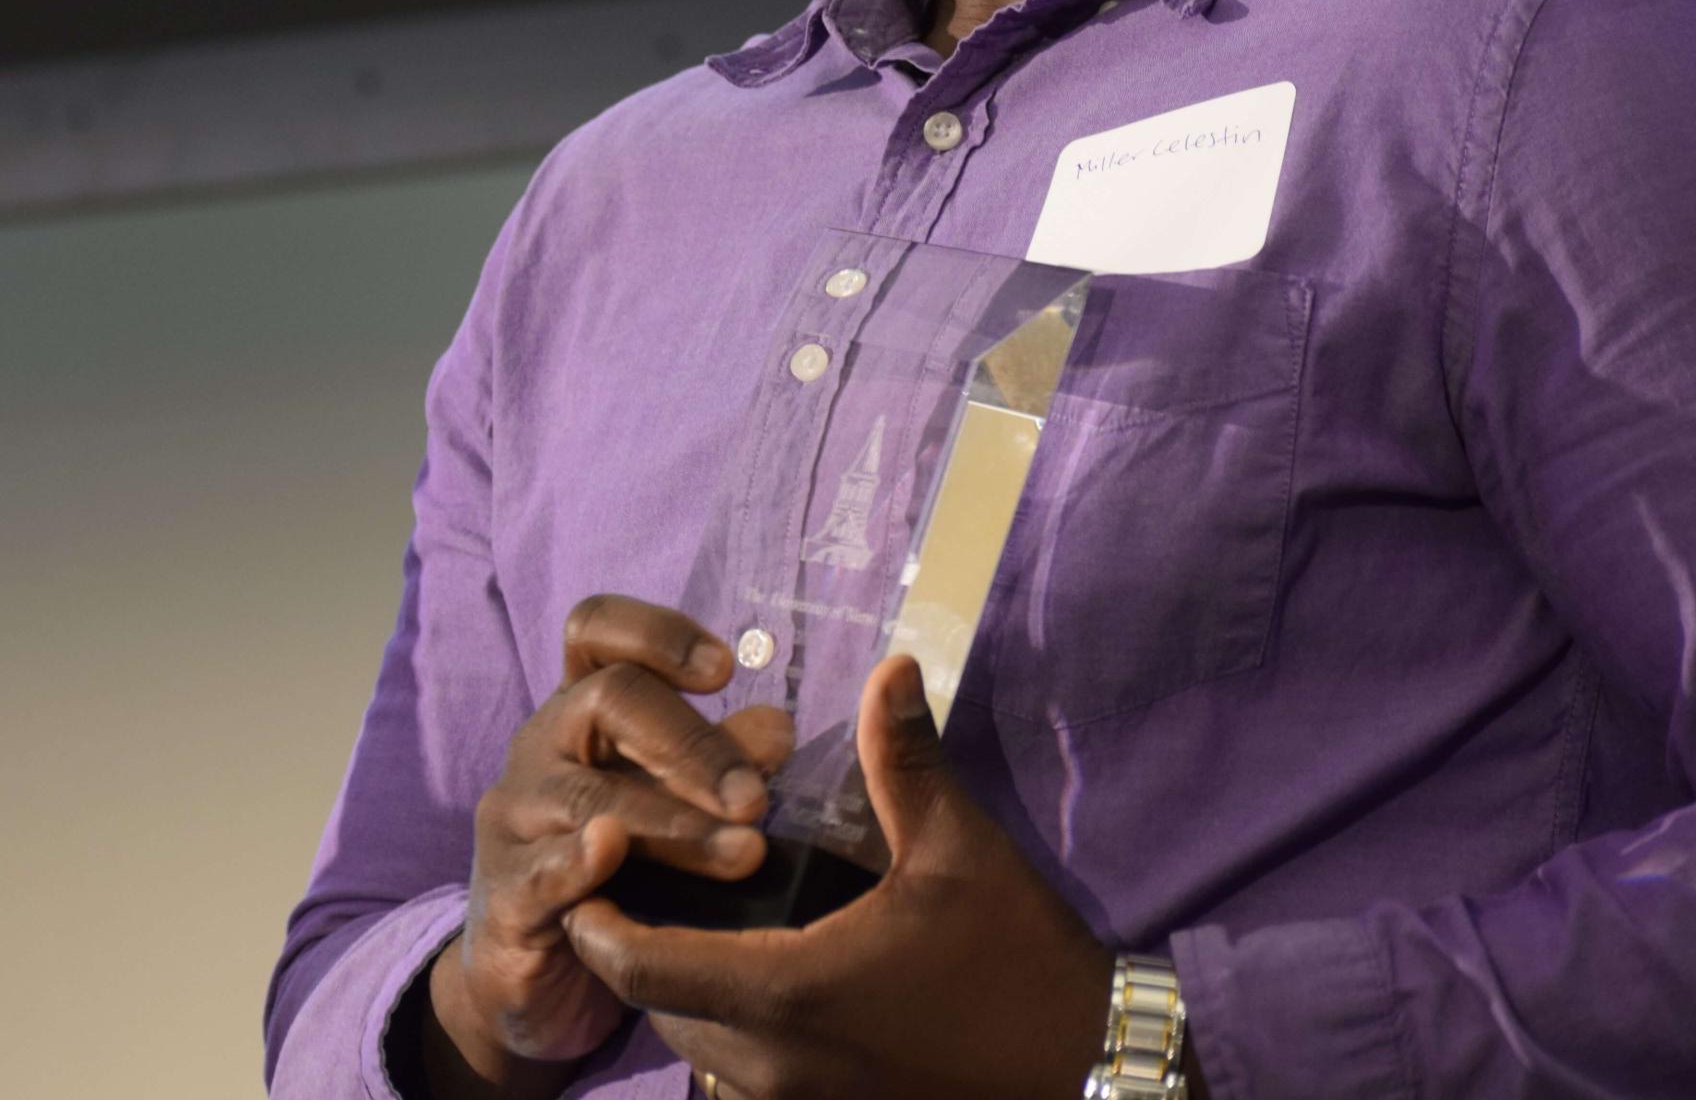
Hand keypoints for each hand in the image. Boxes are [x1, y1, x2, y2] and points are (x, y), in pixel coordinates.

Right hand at [426, 595, 793, 1090]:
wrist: (542, 975)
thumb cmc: (622, 864)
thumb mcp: (670, 798)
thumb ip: (717, 759)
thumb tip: (776, 730)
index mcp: (581, 706)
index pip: (597, 629)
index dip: (659, 634)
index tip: (725, 670)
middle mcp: (541, 745)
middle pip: (607, 699)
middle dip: (693, 743)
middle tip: (756, 798)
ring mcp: (514, 819)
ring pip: (589, 797)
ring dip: (673, 821)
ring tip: (744, 853)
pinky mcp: (504, 898)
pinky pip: (540, 871)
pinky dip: (578, 860)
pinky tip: (612, 855)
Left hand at [561, 656, 1113, 1099]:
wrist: (1078, 1070)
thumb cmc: (1014, 956)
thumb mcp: (958, 848)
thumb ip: (904, 759)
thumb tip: (888, 664)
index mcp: (787, 989)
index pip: (643, 963)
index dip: (598, 917)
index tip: (588, 857)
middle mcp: (768, 1061)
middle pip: (655, 1003)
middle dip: (632, 938)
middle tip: (640, 860)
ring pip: (692, 1042)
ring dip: (675, 982)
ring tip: (689, 902)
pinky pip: (733, 1071)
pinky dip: (718, 1018)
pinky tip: (754, 960)